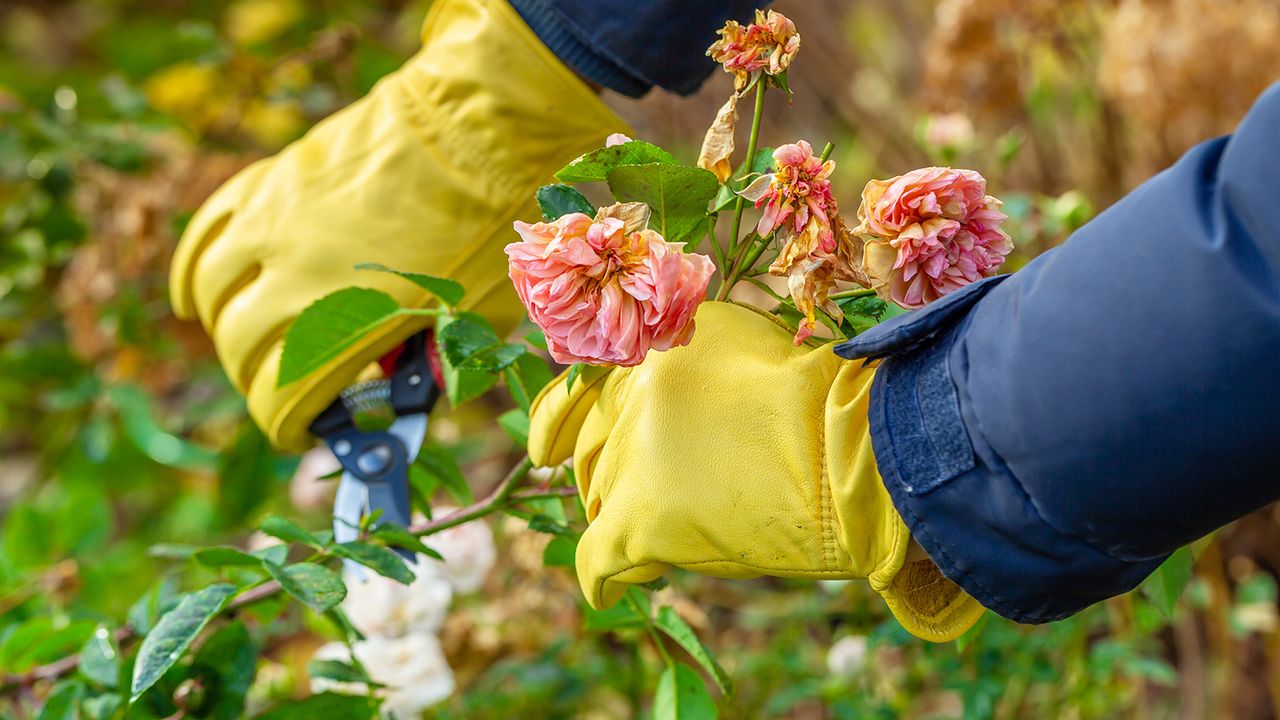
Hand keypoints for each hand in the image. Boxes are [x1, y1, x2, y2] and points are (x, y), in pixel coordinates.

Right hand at [169, 0, 623, 450]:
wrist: (484, 125)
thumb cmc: (495, 225)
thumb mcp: (478, 315)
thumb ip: (436, 363)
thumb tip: (409, 397)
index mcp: (352, 319)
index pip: (284, 396)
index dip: (287, 425)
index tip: (300, 431)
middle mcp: (298, 274)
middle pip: (240, 349)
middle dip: (256, 382)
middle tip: (284, 389)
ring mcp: (276, 222)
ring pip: (211, 292)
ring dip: (221, 328)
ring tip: (244, 344)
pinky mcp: (273, 181)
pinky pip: (209, 230)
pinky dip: (193, 269)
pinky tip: (195, 295)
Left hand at [528, 301, 983, 641]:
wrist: (848, 447)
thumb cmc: (813, 392)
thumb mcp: (740, 335)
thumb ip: (683, 345)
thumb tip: (657, 357)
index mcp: (646, 356)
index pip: (575, 393)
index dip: (557, 423)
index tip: (546, 448)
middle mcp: (626, 405)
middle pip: (592, 453)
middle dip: (608, 473)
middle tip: (642, 490)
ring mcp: (629, 464)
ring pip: (597, 502)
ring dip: (620, 515)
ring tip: (660, 527)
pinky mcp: (640, 523)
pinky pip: (596, 559)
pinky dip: (601, 574)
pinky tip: (609, 584)